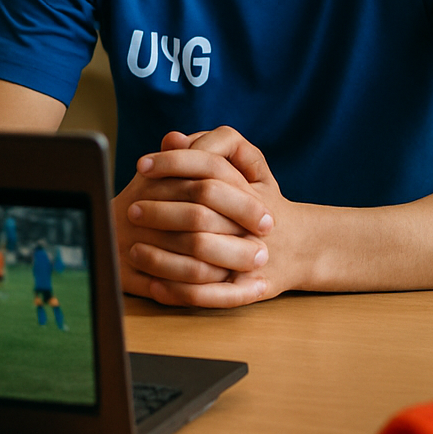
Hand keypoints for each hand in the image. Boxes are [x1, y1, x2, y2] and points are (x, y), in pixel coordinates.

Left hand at [137, 127, 303, 307]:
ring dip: (162, 255)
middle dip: (161, 211)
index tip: (141, 165)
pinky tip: (154, 286)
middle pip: (200, 213)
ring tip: (133, 249)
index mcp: (250, 188)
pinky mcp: (250, 288)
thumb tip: (172, 138)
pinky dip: (180, 291)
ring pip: (202, 255)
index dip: (173, 162)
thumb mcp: (245, 169)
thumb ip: (211, 150)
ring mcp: (252, 256)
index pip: (209, 167)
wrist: (300, 246)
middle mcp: (253, 222)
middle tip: (131, 210)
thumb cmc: (259, 201)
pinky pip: (212, 295)